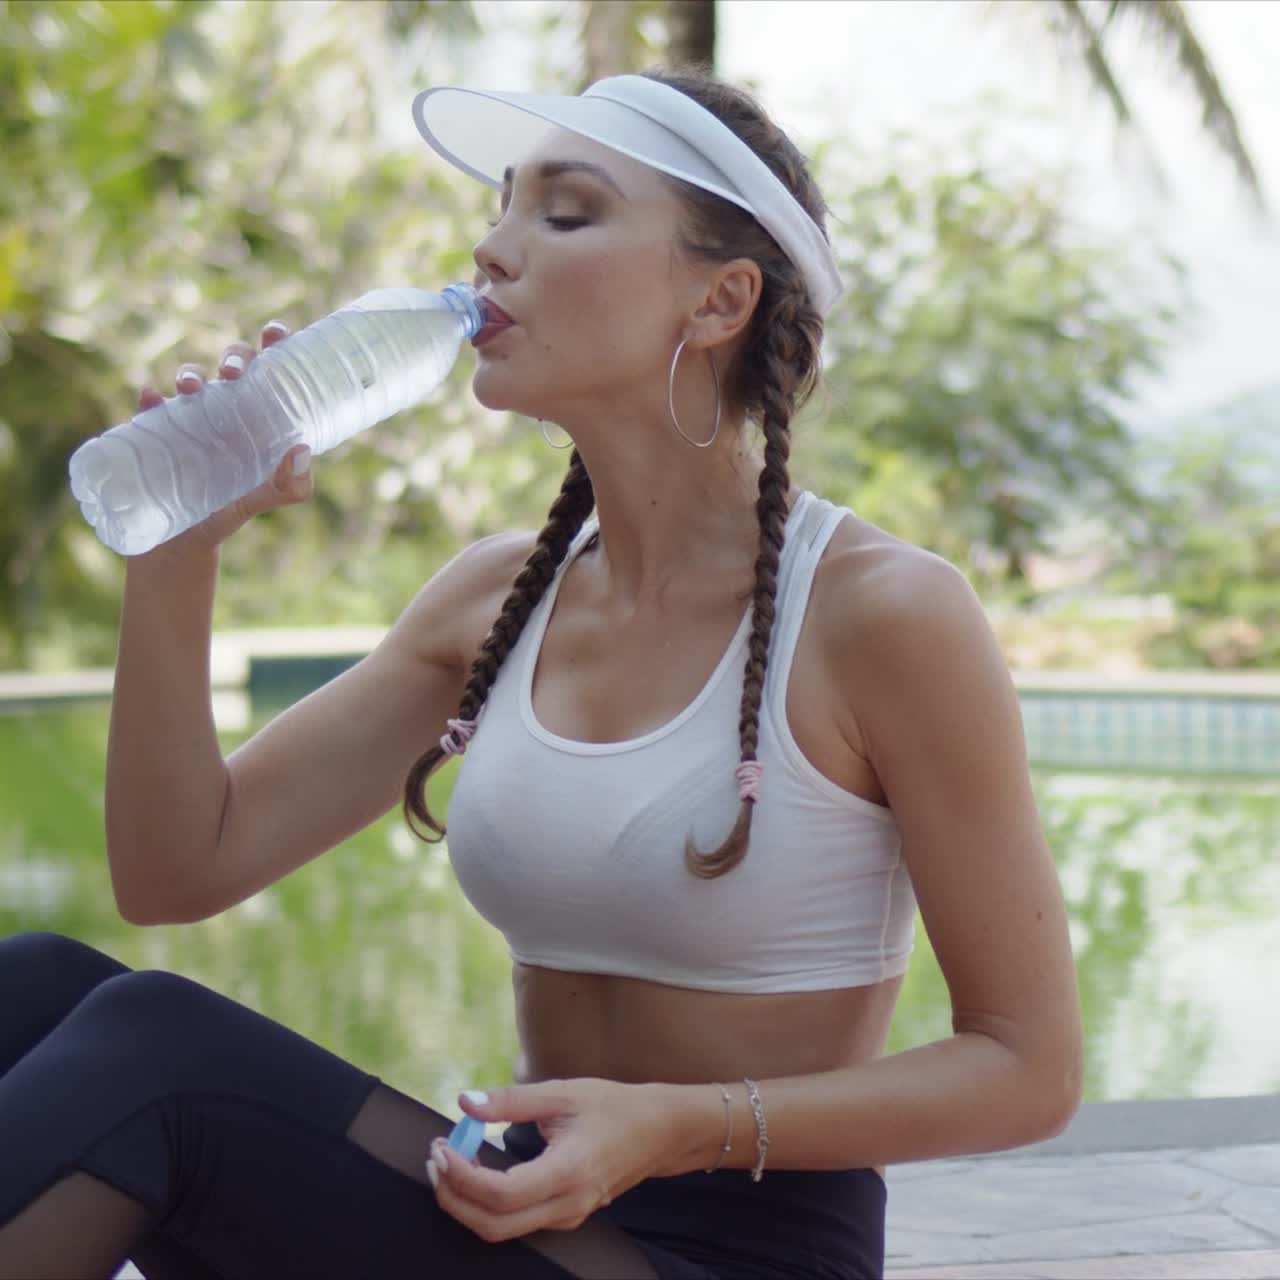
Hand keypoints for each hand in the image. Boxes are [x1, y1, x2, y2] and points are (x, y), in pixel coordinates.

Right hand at [134, 319, 312, 556]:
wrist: (181, 542)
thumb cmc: (228, 511)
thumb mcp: (263, 500)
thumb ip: (290, 486)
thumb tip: (301, 450)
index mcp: (259, 415)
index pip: (270, 371)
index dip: (274, 345)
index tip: (276, 333)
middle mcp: (227, 408)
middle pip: (232, 366)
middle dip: (234, 358)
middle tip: (234, 374)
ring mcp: (189, 417)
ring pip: (191, 379)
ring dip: (190, 373)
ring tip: (192, 387)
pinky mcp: (154, 432)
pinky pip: (149, 408)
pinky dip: (150, 400)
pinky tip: (150, 400)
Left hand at [426, 1078, 672, 1241]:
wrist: (658, 1130)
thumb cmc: (614, 1107)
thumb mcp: (562, 1093)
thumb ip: (510, 1100)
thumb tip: (465, 1102)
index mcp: (567, 1172)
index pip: (501, 1194)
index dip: (461, 1176)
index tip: (441, 1148)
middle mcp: (566, 1204)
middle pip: (492, 1225)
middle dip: (452, 1196)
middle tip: (435, 1158)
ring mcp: (567, 1216)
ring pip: (502, 1229)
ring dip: (466, 1202)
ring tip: (449, 1161)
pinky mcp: (566, 1215)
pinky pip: (516, 1222)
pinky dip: (487, 1202)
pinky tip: (477, 1170)